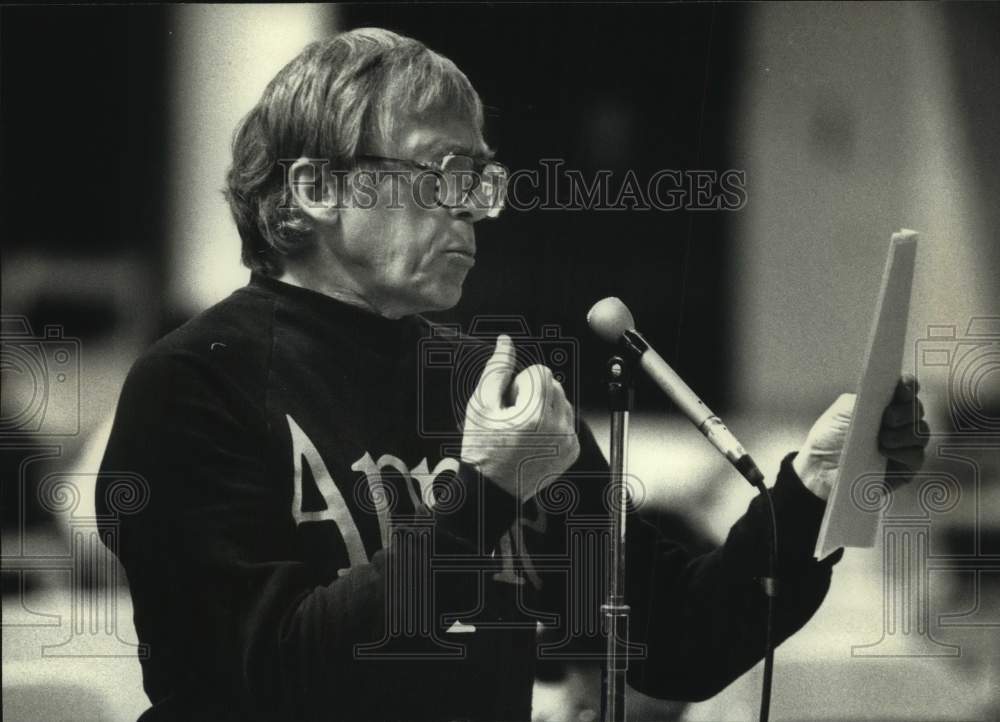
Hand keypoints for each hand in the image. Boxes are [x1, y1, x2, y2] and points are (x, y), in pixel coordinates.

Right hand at [460, 334, 579, 500]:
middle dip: (534, 393)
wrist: (491, 490)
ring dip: (545, 407)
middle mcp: (557, 428)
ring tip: (523, 429)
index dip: (521, 382)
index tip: (509, 403)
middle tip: (514, 416)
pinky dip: (552, 424)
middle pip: (554, 384)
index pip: (541, 371)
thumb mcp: (480, 405)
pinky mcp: (572, 452)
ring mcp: (567, 442)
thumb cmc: (481, 447)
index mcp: (534, 415)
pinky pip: (567, 421)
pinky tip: (533, 440)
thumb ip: (497, 369)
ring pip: (563, 402)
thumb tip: (506, 340)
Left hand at [793, 376, 928, 500]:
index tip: (903, 387)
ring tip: (882, 438)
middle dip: (905, 411)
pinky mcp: (905, 468)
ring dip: (903, 433)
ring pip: (921, 433)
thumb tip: (890, 388)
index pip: (906, 390)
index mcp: (884, 405)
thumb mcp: (843, 410)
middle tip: (888, 417)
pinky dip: (903, 452)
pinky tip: (886, 452)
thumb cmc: (830, 437)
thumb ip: (867, 397)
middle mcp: (898, 423)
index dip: (908, 386)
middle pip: (916, 410)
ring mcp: (903, 445)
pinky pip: (916, 457)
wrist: (820, 467)